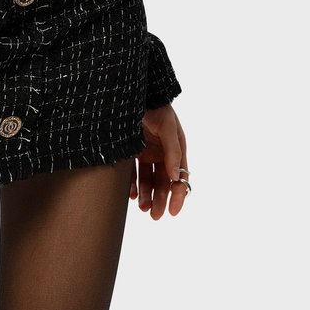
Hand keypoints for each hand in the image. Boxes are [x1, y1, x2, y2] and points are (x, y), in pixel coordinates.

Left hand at [129, 103, 189, 219]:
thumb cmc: (156, 107)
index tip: (172, 212)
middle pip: (163, 183)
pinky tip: (131, 194)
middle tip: (154, 216)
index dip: (178, 196)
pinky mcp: (131, 150)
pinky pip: (132, 172)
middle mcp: (162, 154)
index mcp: (175, 150)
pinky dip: (132, 184)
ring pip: (148, 180)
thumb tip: (177, 177)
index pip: (179, 178)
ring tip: (142, 208)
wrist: (132, 92)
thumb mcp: (167, 127)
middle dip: (160, 200)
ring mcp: (146, 153)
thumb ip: (173, 151)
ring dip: (146, 196)